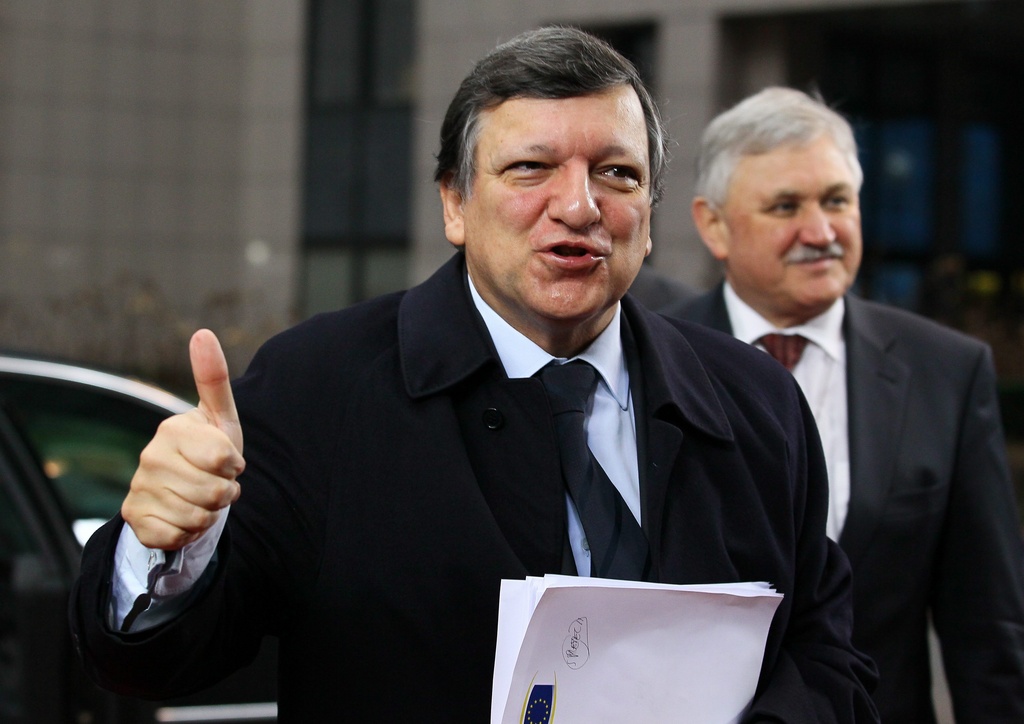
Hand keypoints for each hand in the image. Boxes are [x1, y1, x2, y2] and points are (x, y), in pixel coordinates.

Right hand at [121, 329, 244, 549]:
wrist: (180, 492)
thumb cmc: (209, 451)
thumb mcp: (220, 417)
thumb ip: (214, 377)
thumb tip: (202, 332)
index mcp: (173, 429)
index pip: (224, 460)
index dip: (235, 466)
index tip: (226, 460)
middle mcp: (149, 456)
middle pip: (215, 492)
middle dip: (225, 492)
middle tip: (215, 482)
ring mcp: (139, 488)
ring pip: (199, 517)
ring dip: (210, 514)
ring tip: (200, 499)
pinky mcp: (134, 519)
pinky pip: (178, 536)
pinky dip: (189, 533)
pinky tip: (183, 517)